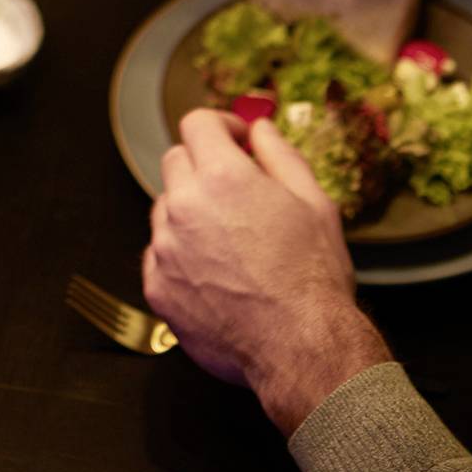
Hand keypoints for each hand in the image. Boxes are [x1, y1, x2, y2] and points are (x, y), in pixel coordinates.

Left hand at [144, 109, 387, 433]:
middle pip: (175, 161)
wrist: (301, 348)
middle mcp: (185, 207)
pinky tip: (217, 274)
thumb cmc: (313, 277)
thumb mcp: (314, 202)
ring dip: (190, 211)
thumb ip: (280, 154)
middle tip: (236, 189)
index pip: (197, 124)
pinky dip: (181, 255)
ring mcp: (165, 249)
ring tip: (231, 241)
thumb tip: (259, 128)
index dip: (220, 126)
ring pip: (165, 209)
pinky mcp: (157, 287)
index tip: (236, 140)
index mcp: (223, 177)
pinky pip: (159, 254)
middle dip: (203, 164)